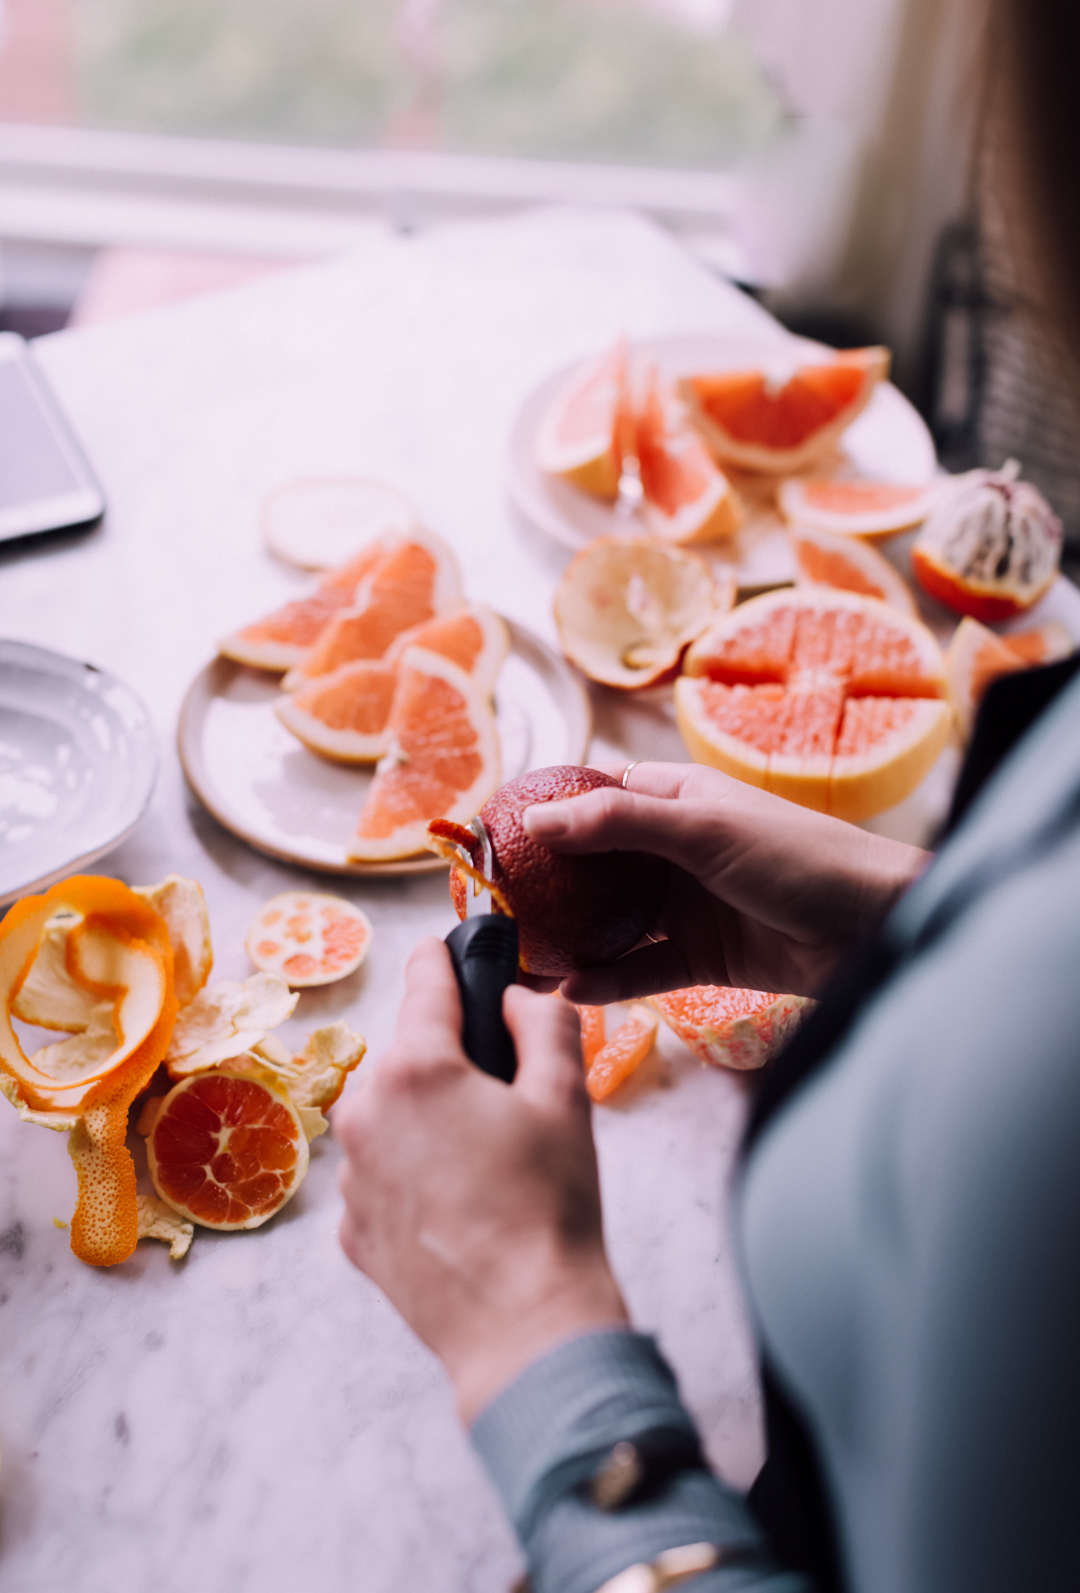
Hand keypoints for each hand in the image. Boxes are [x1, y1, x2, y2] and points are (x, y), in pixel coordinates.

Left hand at [336, 936, 627, 1423]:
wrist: (524, 1328)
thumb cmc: (550, 1209)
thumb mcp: (567, 1098)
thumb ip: (544, 1023)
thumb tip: (517, 997)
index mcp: (416, 1069)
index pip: (425, 982)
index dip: (447, 958)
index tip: (452, 945)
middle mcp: (366, 1113)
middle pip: (410, 1054)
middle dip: (452, 1059)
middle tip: (509, 1094)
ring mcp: (351, 1176)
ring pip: (393, 1115)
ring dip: (431, 1119)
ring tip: (490, 1163)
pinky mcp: (350, 1230)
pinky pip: (383, 1173)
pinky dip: (415, 1173)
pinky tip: (464, 1205)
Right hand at [523, 762, 928, 1003]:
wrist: (876, 927)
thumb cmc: (800, 857)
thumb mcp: (703, 829)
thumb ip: (618, 823)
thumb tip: (537, 819)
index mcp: (676, 800)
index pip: (594, 799)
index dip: (545, 817)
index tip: (492, 840)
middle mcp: (675, 850)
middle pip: (594, 868)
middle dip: (547, 891)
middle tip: (495, 914)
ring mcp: (688, 905)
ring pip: (613, 923)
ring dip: (571, 941)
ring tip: (521, 963)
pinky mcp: (703, 958)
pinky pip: (642, 968)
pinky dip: (610, 979)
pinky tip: (574, 989)